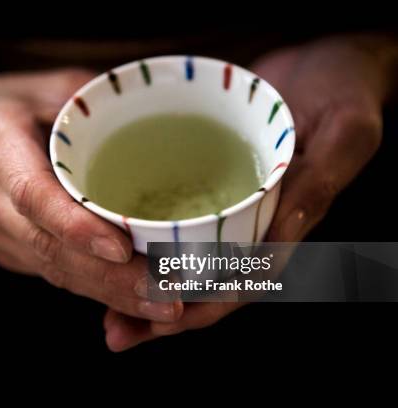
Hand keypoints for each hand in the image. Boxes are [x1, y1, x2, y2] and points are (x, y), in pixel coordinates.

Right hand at [0, 69, 182, 322]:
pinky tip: (133, 297)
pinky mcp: (3, 248)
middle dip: (108, 279)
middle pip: (46, 246)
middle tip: (165, 297)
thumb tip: (159, 114)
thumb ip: (93, 101)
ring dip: (108, 293)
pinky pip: (50, 273)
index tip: (122, 250)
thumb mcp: (46, 85)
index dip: (74, 225)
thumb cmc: (6, 105)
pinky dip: (94, 289)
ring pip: (51, 269)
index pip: (31, 193)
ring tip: (162, 305)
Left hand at [103, 35, 396, 350]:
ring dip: (148, 289)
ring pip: (188, 262)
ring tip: (105, 310)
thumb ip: (319, 182)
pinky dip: (149, 245)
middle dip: (162, 312)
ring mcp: (234, 209)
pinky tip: (117, 253)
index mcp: (291, 224)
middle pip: (207, 284)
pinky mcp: (213, 188)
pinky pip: (180, 226)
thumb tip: (278, 234)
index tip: (159, 321)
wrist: (330, 63)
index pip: (244, 283)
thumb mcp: (345, 132)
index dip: (203, 307)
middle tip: (116, 332)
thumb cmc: (345, 91)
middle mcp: (258, 226)